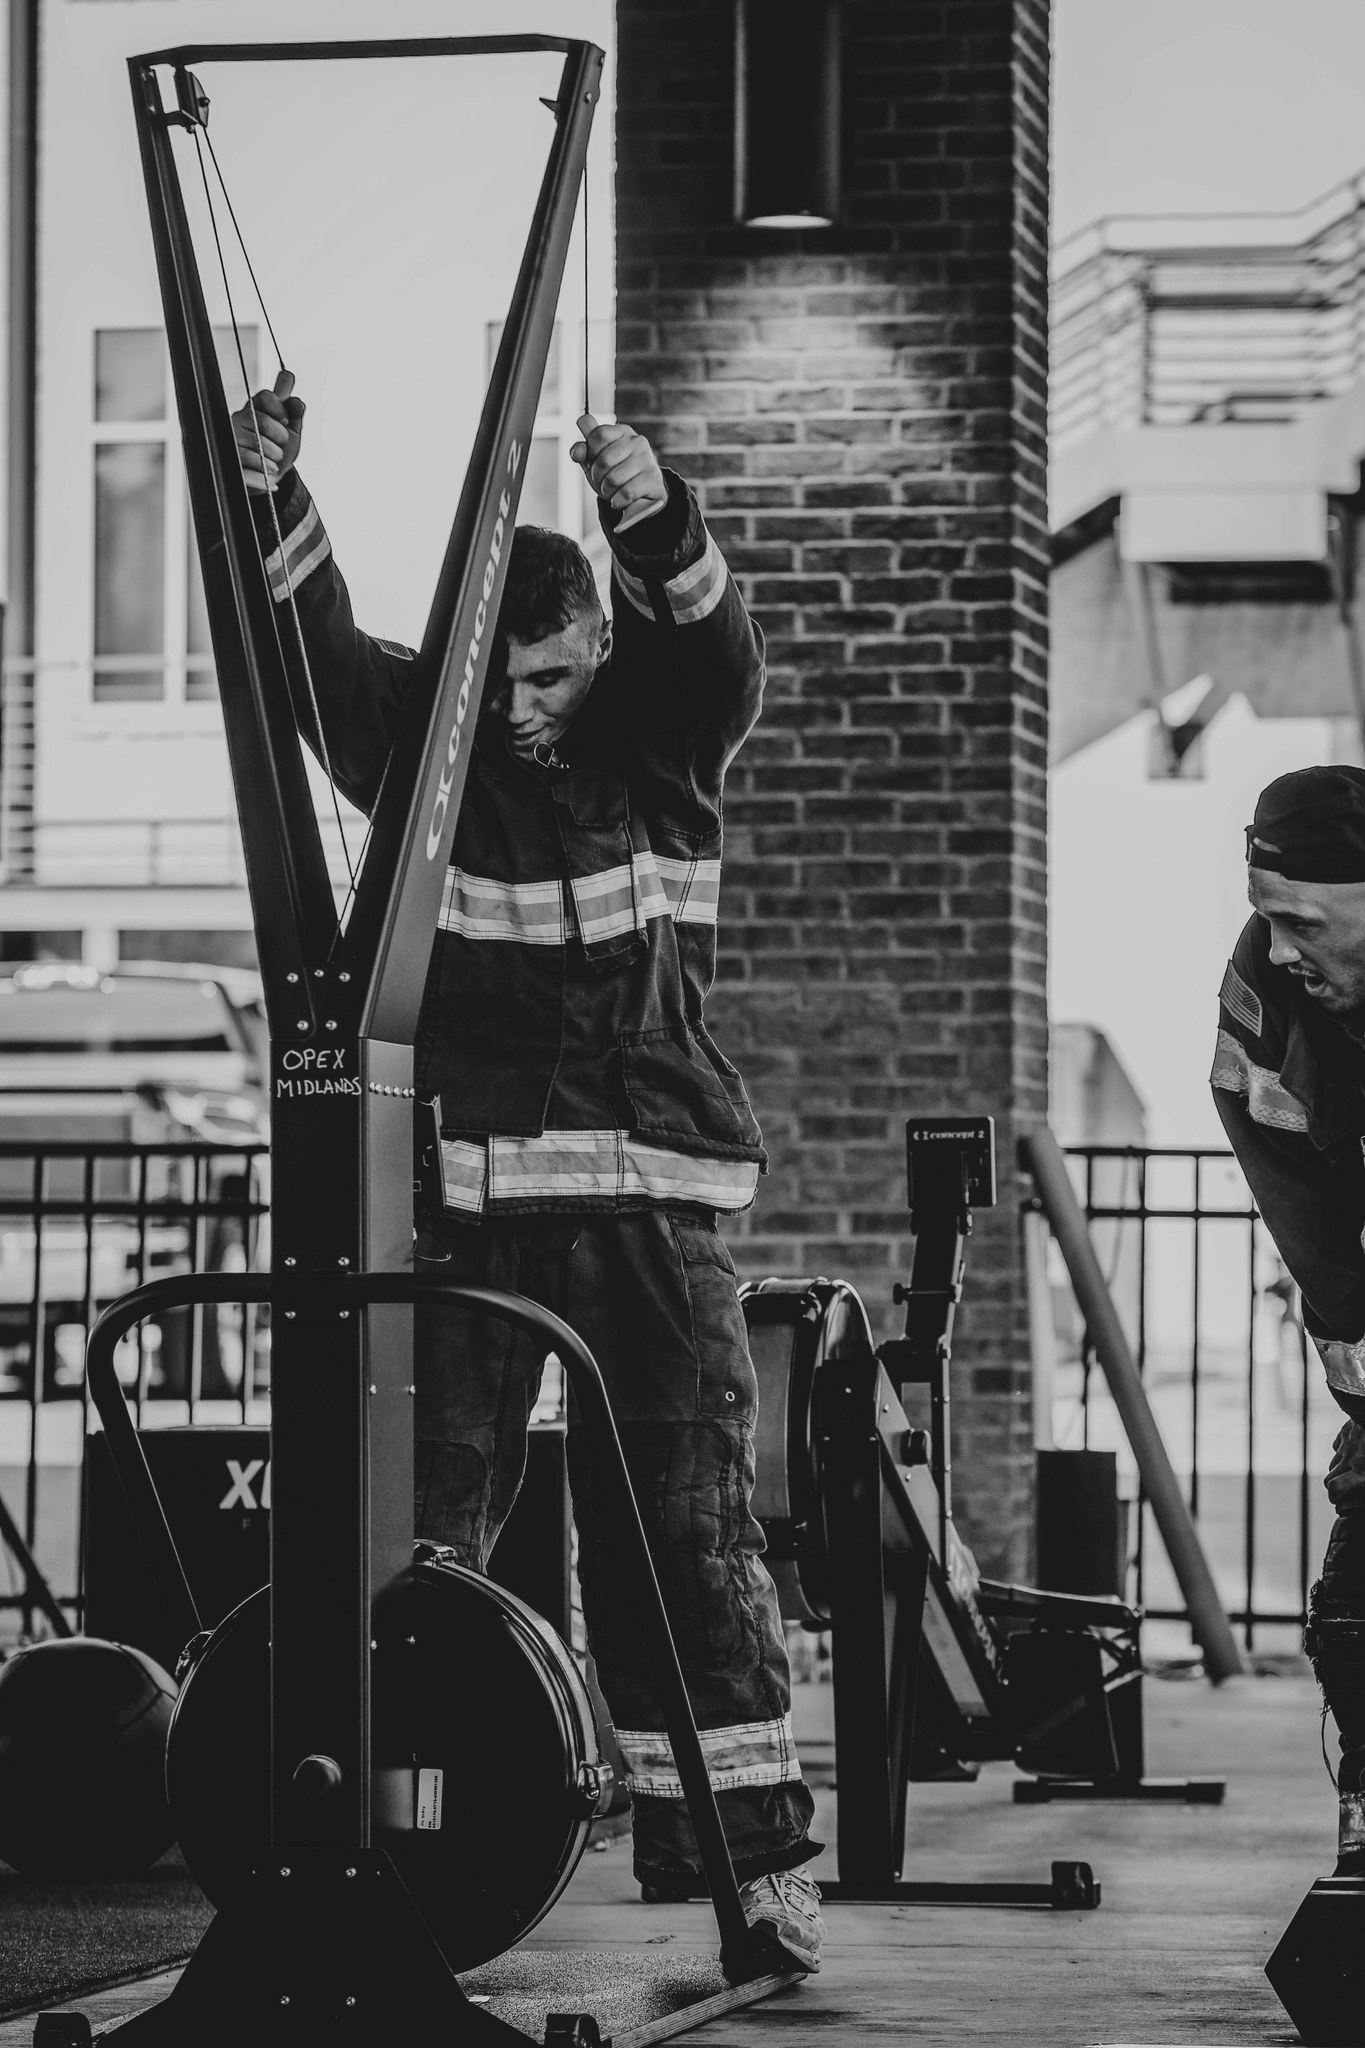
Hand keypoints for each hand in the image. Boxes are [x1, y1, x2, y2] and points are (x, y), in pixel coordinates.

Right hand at [232, 369, 304, 493]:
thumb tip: (297, 402)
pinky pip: (249, 457)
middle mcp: (240, 418)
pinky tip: (270, 466)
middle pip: (264, 421)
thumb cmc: (279, 451)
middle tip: (281, 444)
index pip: (266, 398)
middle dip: (281, 437)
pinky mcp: (231, 453)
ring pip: (258, 441)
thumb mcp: (292, 431)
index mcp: (256, 407)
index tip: (285, 421)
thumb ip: (295, 414)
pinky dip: (266, 464)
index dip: (280, 410)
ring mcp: (233, 435)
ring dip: (275, 454)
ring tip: (275, 457)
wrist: (270, 478)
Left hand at [570, 414, 667, 533]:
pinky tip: (620, 500)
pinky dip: (618, 501)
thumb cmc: (616, 474)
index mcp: (621, 431)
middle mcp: (636, 441)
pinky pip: (626, 493)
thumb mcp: (595, 461)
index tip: (594, 462)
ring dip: (607, 492)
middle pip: (603, 460)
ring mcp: (646, 459)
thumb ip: (582, 451)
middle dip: (597, 477)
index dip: (590, 453)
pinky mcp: (653, 478)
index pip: (597, 435)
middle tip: (603, 482)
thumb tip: (577, 452)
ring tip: (613, 491)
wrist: (642, 495)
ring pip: (613, 479)